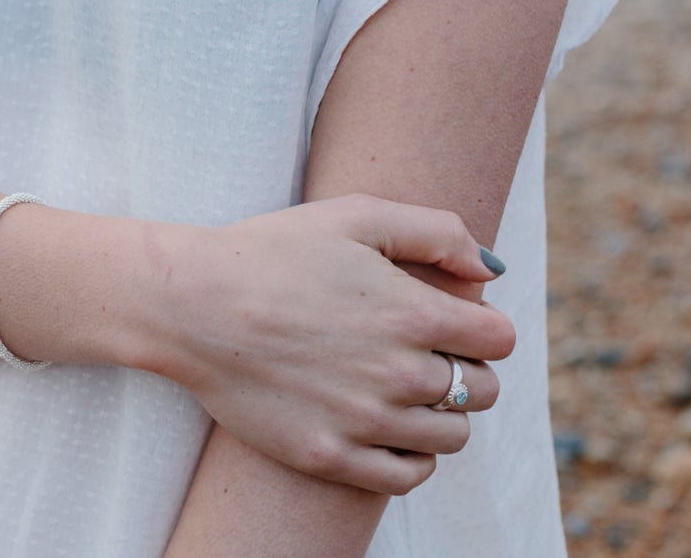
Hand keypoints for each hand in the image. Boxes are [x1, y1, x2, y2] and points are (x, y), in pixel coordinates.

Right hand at [139, 194, 515, 494]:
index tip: (455, 317)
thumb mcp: (353, 214)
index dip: (483, 323)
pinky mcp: (332, 458)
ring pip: (453, 435)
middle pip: (484, 389)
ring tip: (401, 384)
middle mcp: (399, 373)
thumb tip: (491, 269)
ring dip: (442, 410)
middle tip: (425, 348)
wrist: (191, 304)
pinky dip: (413, 455)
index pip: (499, 338)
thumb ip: (436, 231)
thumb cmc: (270, 250)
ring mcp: (366, 422)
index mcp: (411, 312)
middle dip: (467, 366)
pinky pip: (409, 476)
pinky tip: (386, 424)